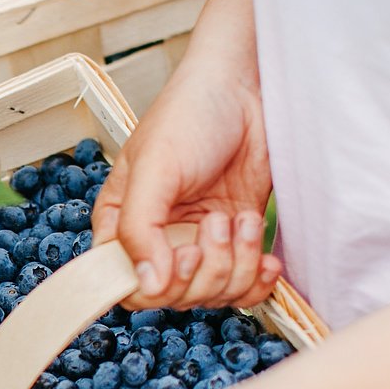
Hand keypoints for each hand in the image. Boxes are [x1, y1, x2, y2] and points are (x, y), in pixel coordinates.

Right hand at [93, 61, 281, 308]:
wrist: (245, 91)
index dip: (159, 286)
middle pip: (175, 298)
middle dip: (208, 269)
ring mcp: (199, 244)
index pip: (127, 287)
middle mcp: (158, 240)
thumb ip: (141, 229)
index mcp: (123, 224)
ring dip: (237, 265)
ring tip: (242, 219)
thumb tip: (147, 286)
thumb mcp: (155, 168)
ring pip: (213, 295)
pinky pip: (244, 289)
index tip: (184, 254)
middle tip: (218, 222)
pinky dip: (259, 280)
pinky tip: (266, 255)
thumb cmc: (190, 116)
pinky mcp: (237, 243)